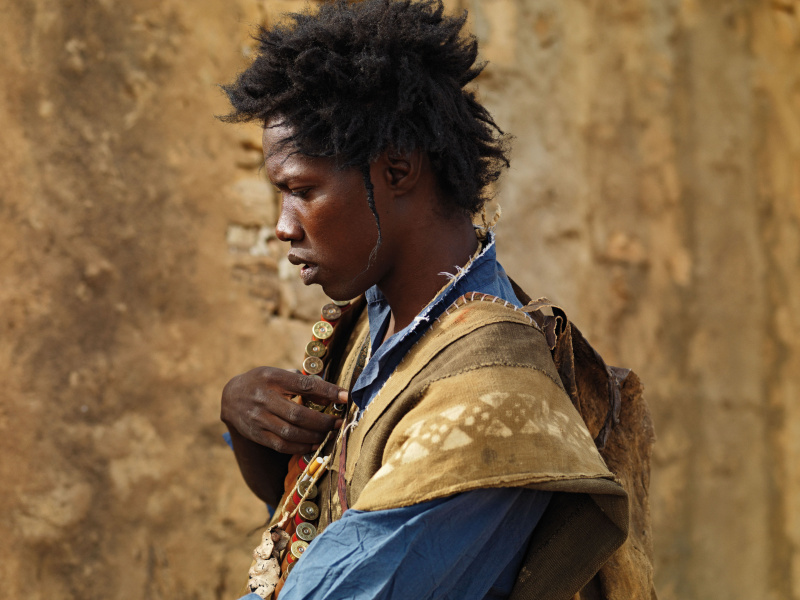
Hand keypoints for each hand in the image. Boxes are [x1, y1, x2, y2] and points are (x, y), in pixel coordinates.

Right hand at [221, 367, 347, 454]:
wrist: (230, 397)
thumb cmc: (262, 382)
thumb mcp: (279, 374)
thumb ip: (303, 382)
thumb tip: (333, 394)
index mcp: (273, 378)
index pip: (305, 385)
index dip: (328, 391)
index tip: (346, 397)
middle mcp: (264, 398)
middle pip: (298, 414)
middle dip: (323, 421)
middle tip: (339, 423)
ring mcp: (258, 418)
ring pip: (290, 433)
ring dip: (314, 436)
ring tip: (328, 434)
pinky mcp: (256, 434)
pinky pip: (281, 445)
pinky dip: (300, 447)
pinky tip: (313, 445)